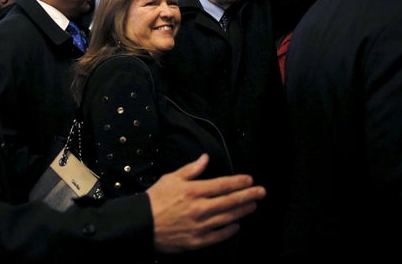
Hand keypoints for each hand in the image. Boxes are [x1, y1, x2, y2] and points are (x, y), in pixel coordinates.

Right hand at [148, 154, 266, 253]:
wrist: (139, 225)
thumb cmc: (155, 199)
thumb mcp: (172, 178)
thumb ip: (191, 169)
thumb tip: (206, 158)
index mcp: (194, 191)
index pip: (223, 185)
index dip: (239, 182)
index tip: (250, 179)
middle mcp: (199, 208)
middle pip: (231, 201)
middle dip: (249, 195)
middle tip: (262, 191)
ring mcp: (199, 226)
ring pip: (227, 218)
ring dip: (243, 211)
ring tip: (253, 205)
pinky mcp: (195, 242)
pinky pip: (217, 236)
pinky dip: (229, 230)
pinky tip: (236, 225)